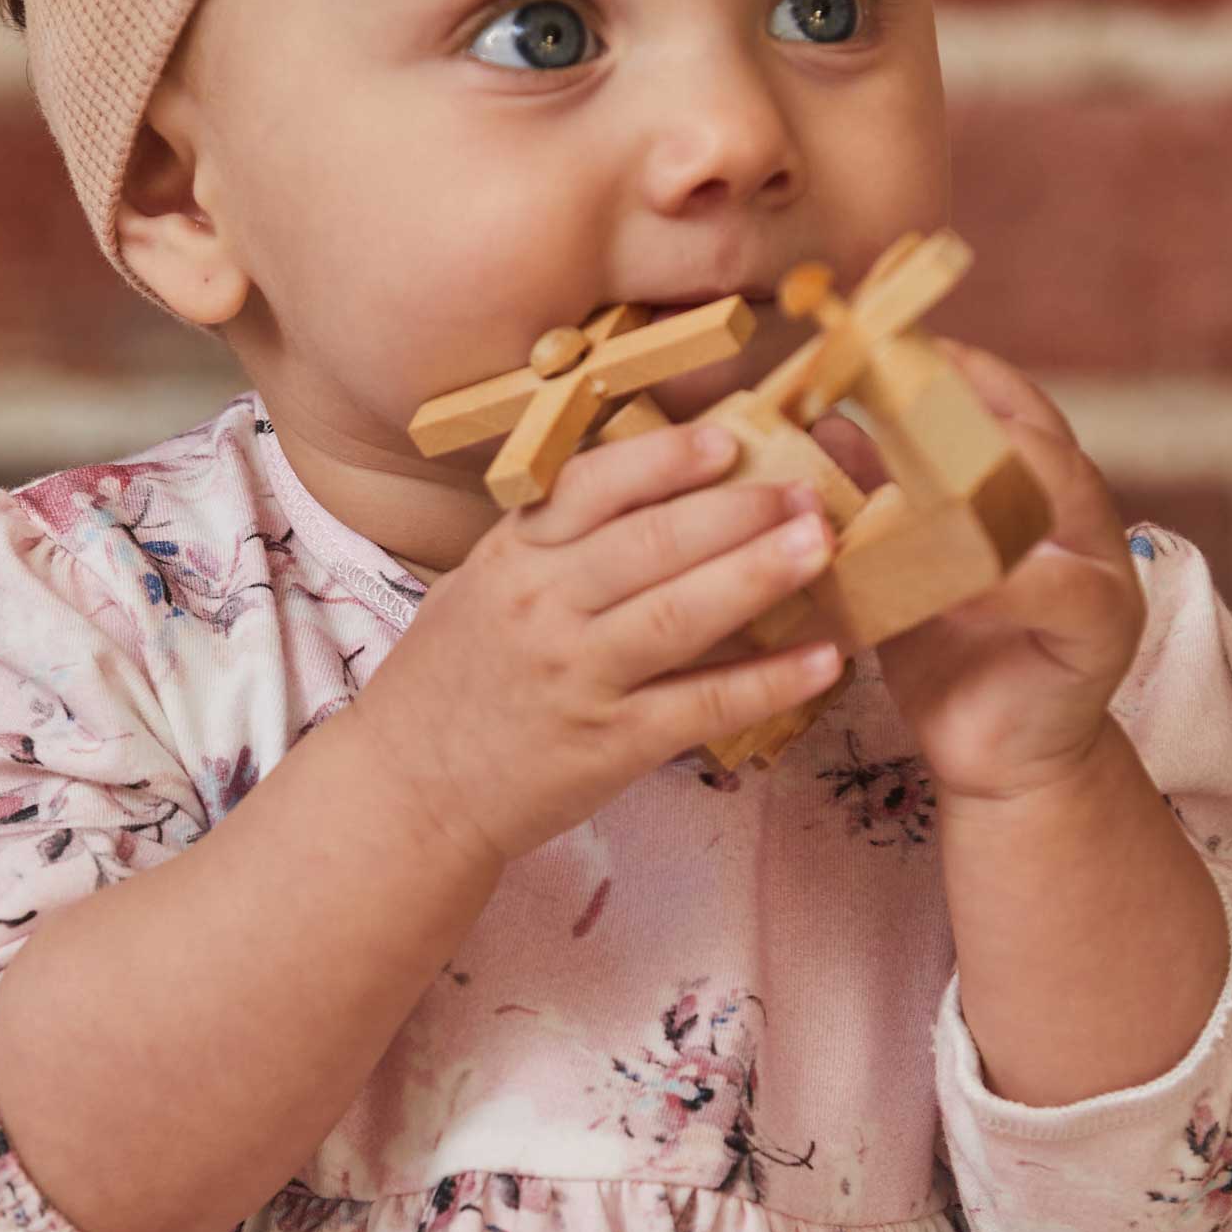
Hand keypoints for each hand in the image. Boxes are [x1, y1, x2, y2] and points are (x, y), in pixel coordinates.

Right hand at [349, 422, 847, 866]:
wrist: (408, 793)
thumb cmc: (450, 684)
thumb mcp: (477, 588)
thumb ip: (549, 543)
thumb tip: (647, 492)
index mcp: (512, 557)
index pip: (594, 488)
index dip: (666, 459)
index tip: (729, 438)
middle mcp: (543, 607)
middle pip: (652, 543)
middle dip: (738, 510)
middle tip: (807, 490)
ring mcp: (578, 677)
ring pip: (680, 615)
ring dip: (758, 575)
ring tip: (821, 546)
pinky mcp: (609, 744)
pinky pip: (701, 705)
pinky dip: (768, 682)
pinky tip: (823, 661)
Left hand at [808, 340, 1143, 803]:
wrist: (994, 759)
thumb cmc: (948, 654)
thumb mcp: (897, 566)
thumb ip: (877, 500)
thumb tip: (826, 425)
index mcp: (1034, 493)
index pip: (1007, 409)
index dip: (960, 371)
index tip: (898, 341)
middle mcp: (1078, 520)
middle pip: (1039, 436)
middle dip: (976, 402)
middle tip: (908, 376)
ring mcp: (1100, 570)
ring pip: (1060, 497)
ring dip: (993, 473)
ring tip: (928, 452)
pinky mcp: (1100, 630)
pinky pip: (1056, 591)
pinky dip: (1004, 578)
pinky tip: (953, 573)